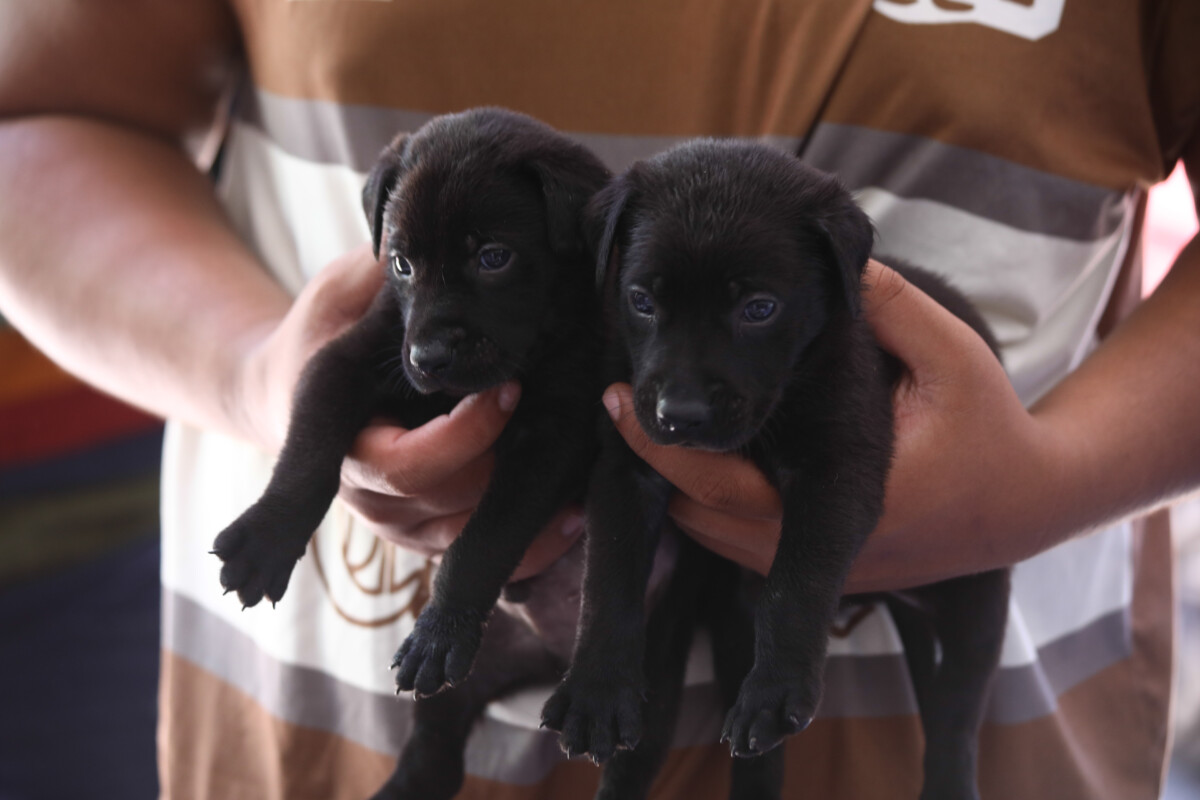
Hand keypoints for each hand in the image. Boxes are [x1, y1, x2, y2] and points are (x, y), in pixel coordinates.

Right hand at [235, 245, 581, 579]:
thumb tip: (438, 242)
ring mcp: (393, 524)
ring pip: (470, 538)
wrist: (287, 388)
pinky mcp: (421, 535)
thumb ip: (386, 279)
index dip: (466, 436)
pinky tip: (574, 512)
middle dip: (512, 466)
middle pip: (452, 502)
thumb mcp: (346, 293)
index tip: (511, 389)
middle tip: (577, 428)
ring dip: (532, 515)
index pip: (408, 464)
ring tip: (591, 475)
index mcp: (342, 438)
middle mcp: (365, 494)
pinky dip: (527, 545)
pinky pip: (476, 555)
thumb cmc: (325, 329)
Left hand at [603, 260, 1062, 591]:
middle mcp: (826, 548)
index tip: (616, 400)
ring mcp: (823, 568)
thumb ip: (892, 307)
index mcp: (849, 498)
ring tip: (645, 424)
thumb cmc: (990, 425)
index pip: (723, 485)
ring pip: (714, 539)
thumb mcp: (952, 355)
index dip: (661, 446)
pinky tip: (700, 452)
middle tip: (618, 404)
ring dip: (679, 487)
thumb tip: (834, 260)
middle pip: (699, 520)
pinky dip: (711, 504)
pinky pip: (741, 545)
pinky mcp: (826, 569)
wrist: (1031, 500)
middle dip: (654, 466)